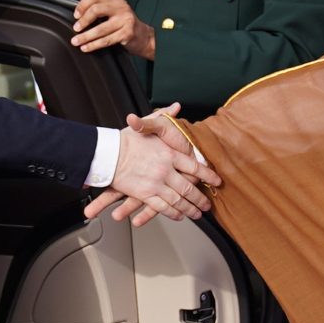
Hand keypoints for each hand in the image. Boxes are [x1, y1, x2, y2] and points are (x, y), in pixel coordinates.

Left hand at [72, 0, 154, 56]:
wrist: (143, 36)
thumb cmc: (125, 22)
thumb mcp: (114, 8)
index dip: (83, 4)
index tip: (76, 14)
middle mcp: (121, 7)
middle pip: (97, 10)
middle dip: (83, 20)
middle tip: (75, 28)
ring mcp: (125, 20)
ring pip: (100, 29)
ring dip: (85, 36)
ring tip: (75, 41)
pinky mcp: (127, 34)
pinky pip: (106, 40)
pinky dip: (94, 45)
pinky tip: (86, 47)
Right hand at [85, 106, 219, 224]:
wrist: (107, 154)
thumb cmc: (125, 140)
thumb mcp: (147, 124)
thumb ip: (163, 116)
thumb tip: (176, 106)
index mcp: (169, 154)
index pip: (195, 167)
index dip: (208, 175)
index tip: (216, 181)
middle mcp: (165, 170)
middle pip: (190, 188)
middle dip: (200, 199)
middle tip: (207, 205)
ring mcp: (156, 184)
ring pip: (179, 200)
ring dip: (190, 209)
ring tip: (197, 214)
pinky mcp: (145, 194)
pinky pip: (163, 207)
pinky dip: (173, 213)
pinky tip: (179, 215)